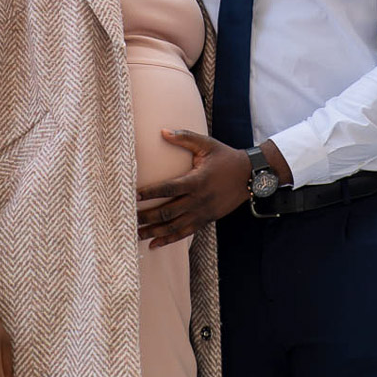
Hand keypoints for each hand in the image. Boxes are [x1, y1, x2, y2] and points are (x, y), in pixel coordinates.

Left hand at [136, 129, 251, 247]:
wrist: (249, 176)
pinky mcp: (206, 220)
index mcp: (197, 181)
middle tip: (128, 218)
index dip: (151, 192)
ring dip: (154, 232)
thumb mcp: (206, 144)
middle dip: (147, 217)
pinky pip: (185, 233)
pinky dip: (168, 239)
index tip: (134, 195)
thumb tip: (162, 131)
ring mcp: (202, 212)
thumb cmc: (225, 157)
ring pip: (174, 226)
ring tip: (135, 234)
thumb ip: (184, 138)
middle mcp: (199, 199)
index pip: (169, 188)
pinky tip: (154, 244)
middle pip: (168, 212)